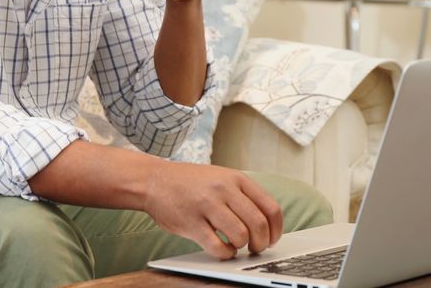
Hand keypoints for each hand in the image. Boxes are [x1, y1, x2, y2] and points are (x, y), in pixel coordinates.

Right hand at [143, 161, 282, 258]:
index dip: (276, 229)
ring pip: (240, 236)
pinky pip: (218, 246)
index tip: (273, 239)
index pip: (270, 207)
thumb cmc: (190, 182)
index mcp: (236, 179)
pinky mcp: (192, 223)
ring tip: (236, 246)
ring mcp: (207, 206)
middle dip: (261, 243)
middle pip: (258, 224)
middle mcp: (224, 190)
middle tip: (256, 248)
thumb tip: (267, 222)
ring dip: (242, 247)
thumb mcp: (222, 177)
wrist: (154, 180)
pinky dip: (225, 253)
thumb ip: (243, 194)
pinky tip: (222, 249)